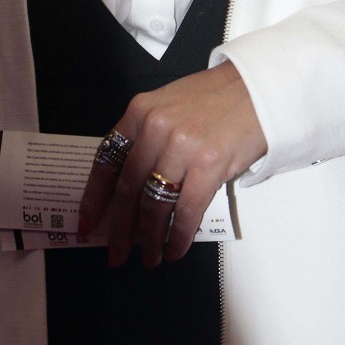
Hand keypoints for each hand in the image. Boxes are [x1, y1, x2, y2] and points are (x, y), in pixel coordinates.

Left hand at [79, 60, 265, 268]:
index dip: (94, 198)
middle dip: (121, 229)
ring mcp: (182, 146)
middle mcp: (156, 127)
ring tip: (151, 257)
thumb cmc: (215, 98)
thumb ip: (146, 138)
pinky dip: (178, 236)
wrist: (256, 88)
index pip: (106, 161)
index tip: (88, 223)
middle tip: (117, 253)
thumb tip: (130, 188)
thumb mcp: (168, 106)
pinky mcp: (209, 164)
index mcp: (140, 111)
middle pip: (128, 189)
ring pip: (154, 205)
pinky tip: (176, 248)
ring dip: (150, 239)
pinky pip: (185, 211)